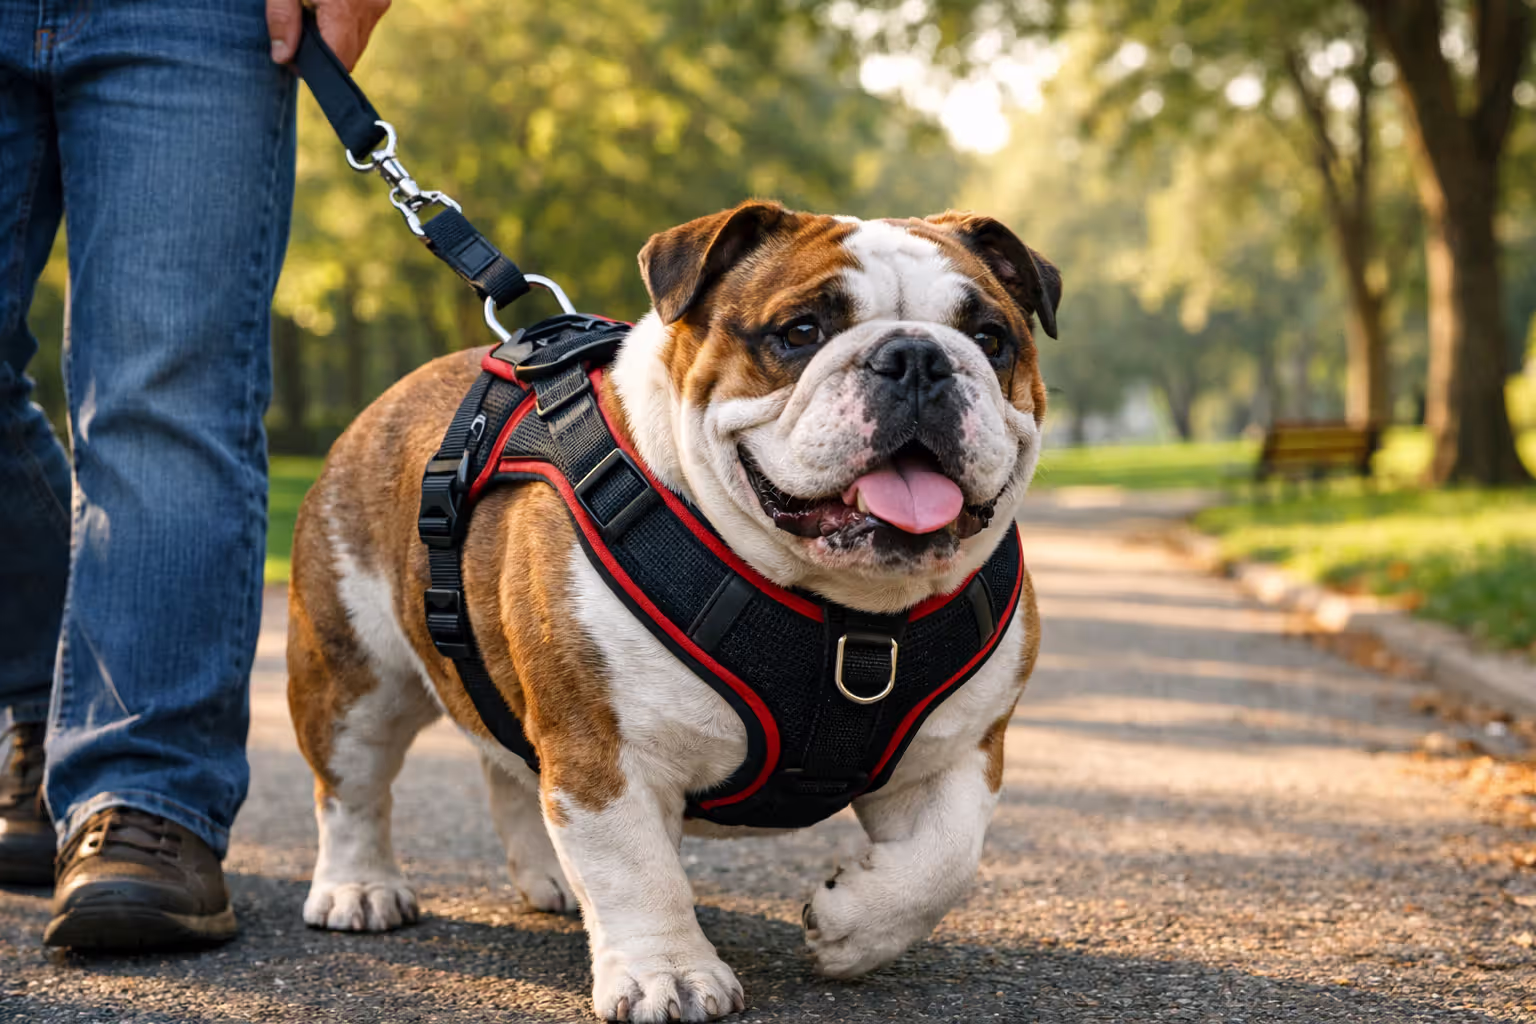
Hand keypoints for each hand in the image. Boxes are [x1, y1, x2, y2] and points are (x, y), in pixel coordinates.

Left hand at [267, 0, 390, 70]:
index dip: (315, 68)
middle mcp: (369, 10)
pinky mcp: (380, 0)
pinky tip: (327, 7)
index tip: (292, 58)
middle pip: (348, 54)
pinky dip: (345, 25)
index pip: (337, 60)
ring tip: (312, 15)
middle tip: (297, 35)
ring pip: (357, 42)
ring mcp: (378, 4)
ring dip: (335, 39)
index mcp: (344, 7)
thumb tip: (283, 57)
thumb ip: (282, 18)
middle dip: (324, 53)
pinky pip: (363, 26)